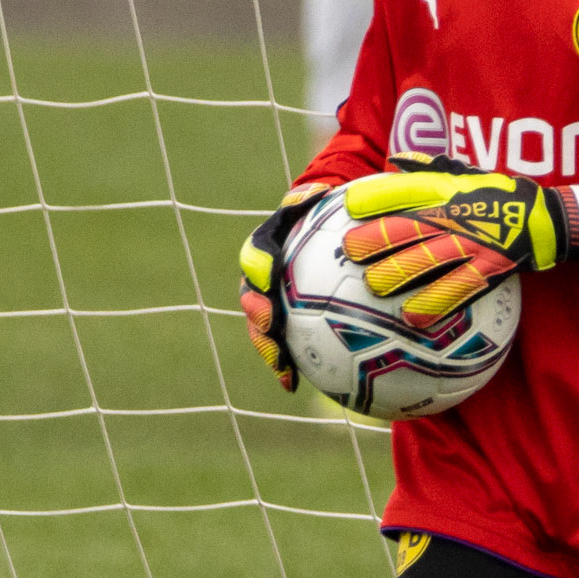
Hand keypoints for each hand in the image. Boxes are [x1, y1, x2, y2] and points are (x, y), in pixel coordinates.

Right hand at [238, 182, 331, 389]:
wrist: (326, 235)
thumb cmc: (324, 216)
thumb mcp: (318, 202)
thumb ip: (312, 199)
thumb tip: (316, 191)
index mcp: (267, 248)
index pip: (256, 256)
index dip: (258, 265)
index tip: (268, 274)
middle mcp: (263, 279)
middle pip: (252, 298)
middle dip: (256, 313)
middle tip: (270, 323)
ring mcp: (272, 305)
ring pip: (262, 329)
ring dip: (268, 348)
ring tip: (280, 366)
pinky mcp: (286, 328)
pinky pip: (283, 349)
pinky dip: (285, 367)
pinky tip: (292, 385)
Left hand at [341, 152, 578, 326]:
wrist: (547, 219)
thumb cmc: (499, 195)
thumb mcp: (467, 173)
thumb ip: (430, 168)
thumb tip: (395, 158)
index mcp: (450, 190)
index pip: (408, 189)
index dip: (378, 195)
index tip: (350, 203)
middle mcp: (458, 216)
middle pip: (412, 226)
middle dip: (379, 237)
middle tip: (350, 249)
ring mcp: (475, 244)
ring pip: (431, 259)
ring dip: (400, 271)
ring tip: (372, 284)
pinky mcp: (490, 270)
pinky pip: (460, 289)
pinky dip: (436, 303)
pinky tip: (412, 316)